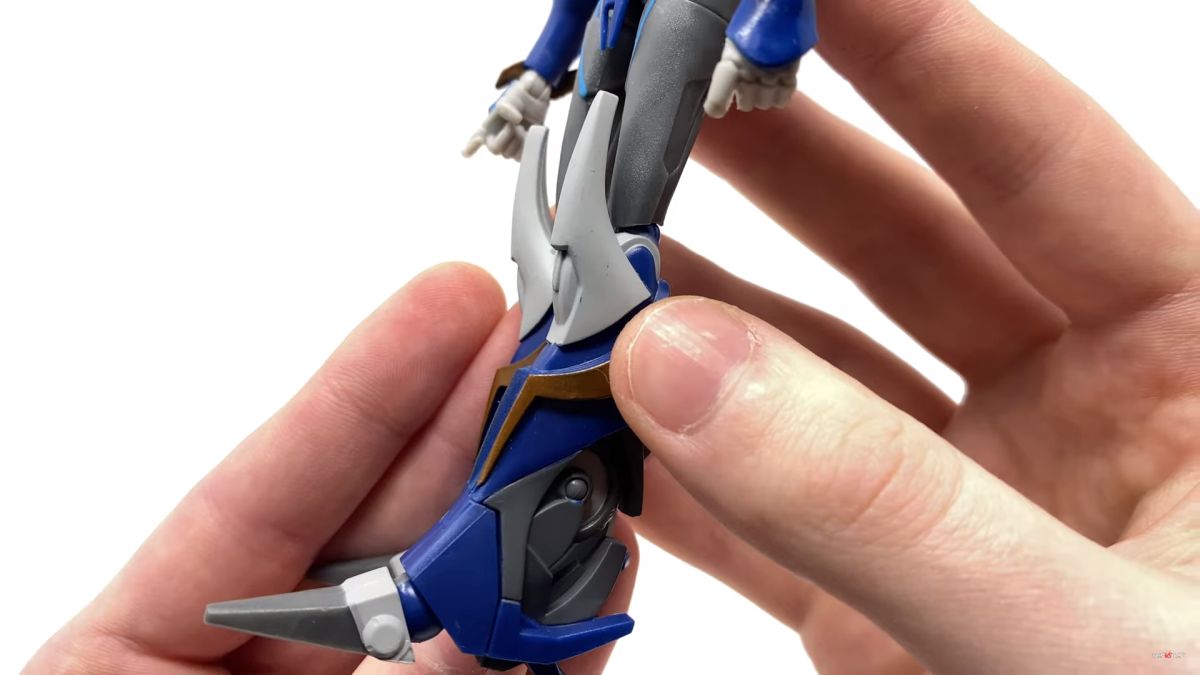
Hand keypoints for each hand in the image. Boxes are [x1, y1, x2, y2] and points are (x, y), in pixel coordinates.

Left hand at [24, 264, 636, 674]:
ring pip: (456, 610)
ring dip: (535, 528)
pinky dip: (555, 642)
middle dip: (471, 435)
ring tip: (594, 445)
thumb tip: (487, 622)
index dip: (361, 390)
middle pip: (376, 533)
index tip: (451, 302)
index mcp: (139, 658)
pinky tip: (597, 577)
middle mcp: (257, 673)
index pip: (257, 492)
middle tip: (556, 351)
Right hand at [463, 70, 550, 159]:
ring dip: (519, 139)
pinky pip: (521, 157)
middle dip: (506, 136)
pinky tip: (529, 134)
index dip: (471, 146)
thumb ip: (509, 106)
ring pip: (509, 154)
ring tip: (524, 126)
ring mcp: (508, 146)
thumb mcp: (513, 95)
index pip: (476, 137)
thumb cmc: (520, 96)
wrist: (537, 99)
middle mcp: (496, 138)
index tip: (471, 149)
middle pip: (494, 149)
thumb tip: (516, 120)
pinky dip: (527, 146)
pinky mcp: (521, 151)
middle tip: (516, 123)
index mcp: (489, 125)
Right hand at [615, 1, 1199, 672]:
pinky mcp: (876, 588)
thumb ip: (884, 504)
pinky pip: (751, 491)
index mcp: (1193, 359)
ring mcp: (957, 494)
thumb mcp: (1085, 641)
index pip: (1033, 152)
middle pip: (892, 231)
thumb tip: (679, 368)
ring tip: (584, 251)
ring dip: (686, 308)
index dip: (913, 44)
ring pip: (798, 359)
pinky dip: (660, 459)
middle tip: (653, 93)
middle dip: (765, 159)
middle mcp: (1070, 406)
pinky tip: (585, 417)